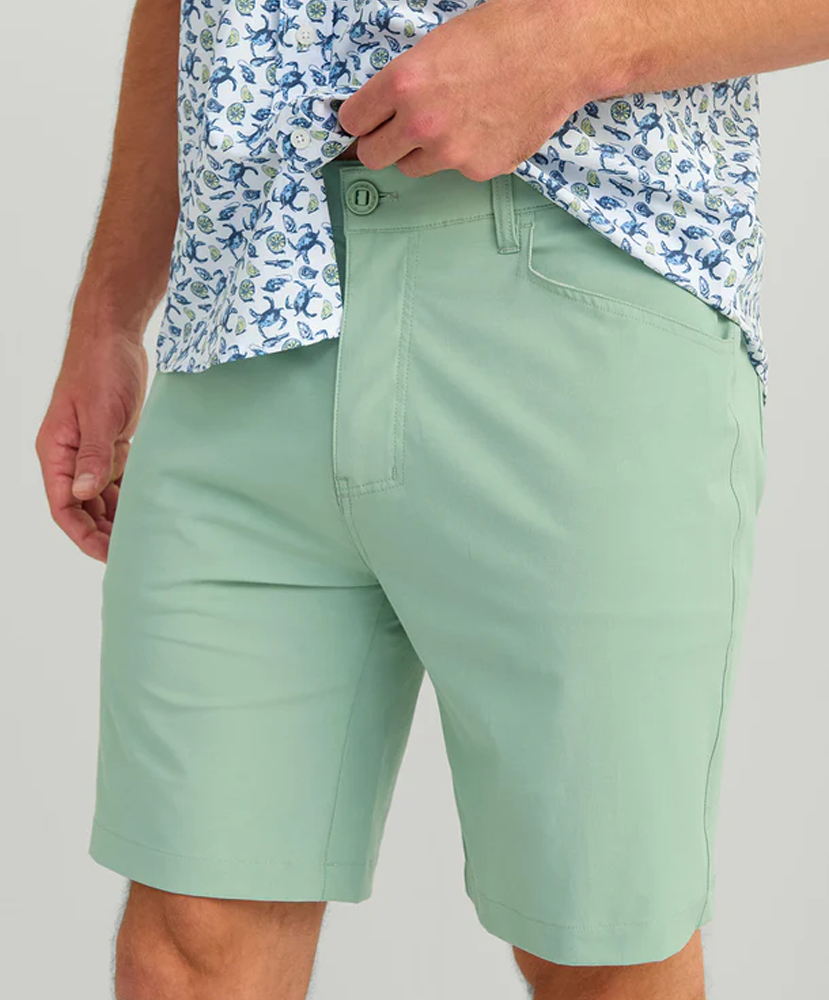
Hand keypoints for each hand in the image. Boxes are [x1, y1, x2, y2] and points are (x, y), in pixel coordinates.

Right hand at [36, 330, 147, 561]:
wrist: (114, 335)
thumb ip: (94, 455)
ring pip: (101, 495)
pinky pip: (117, 478)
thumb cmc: (100, 367)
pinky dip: (129, 495)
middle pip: (82, 507)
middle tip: (132, 553)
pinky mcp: (113, 441)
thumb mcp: (99, 413)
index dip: (82, 534)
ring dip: (117, 516)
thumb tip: (86, 495)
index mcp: (56, 451)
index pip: (63, 506)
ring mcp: (92, 449)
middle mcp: (70, 455)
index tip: (106, 554)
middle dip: (102, 532)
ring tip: (143, 537)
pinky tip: (148, 510)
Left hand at [337, 0, 586, 180]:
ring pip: (412, 167)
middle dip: (382, 143)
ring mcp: (450, 153)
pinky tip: (488, 126)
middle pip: (373, 156)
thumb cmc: (501, 34)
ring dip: (423, 152)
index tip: (368, 120)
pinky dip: (465, 154)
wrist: (559, 50)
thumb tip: (384, 110)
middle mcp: (420, 123)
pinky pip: (455, 170)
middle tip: (399, 132)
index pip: (353, 121)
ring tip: (454, 122)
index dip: (361, 120)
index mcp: (403, 83)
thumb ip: (405, 84)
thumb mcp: (436, 46)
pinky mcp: (478, 170)